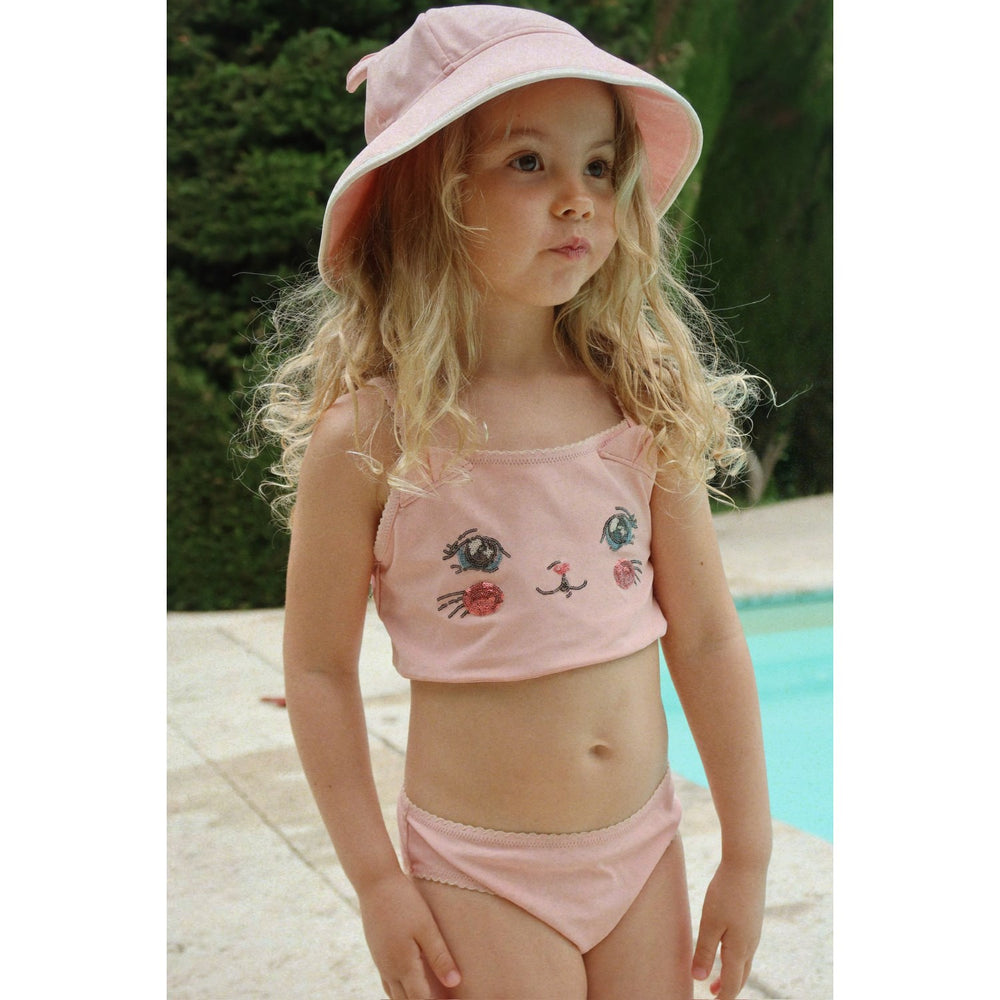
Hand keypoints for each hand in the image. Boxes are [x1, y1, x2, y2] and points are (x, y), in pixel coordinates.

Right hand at [358, 870, 461, 998]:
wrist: (375, 882)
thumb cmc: (404, 902)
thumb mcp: (426, 927)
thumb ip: (440, 956)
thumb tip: (454, 983)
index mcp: (403, 965)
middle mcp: (389, 968)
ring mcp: (380, 961)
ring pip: (393, 994)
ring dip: (409, 999)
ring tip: (426, 997)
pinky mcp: (377, 952)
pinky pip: (387, 981)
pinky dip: (398, 990)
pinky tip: (408, 983)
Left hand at [691, 857, 766, 998]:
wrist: (748, 864)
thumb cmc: (726, 893)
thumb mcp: (710, 923)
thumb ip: (704, 951)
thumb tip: (699, 979)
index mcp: (739, 949)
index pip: (732, 983)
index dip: (723, 997)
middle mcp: (751, 944)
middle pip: (741, 975)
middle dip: (728, 987)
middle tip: (713, 994)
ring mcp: (754, 931)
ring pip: (745, 961)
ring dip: (732, 972)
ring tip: (718, 976)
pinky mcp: (754, 918)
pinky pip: (747, 947)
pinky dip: (737, 957)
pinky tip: (728, 947)